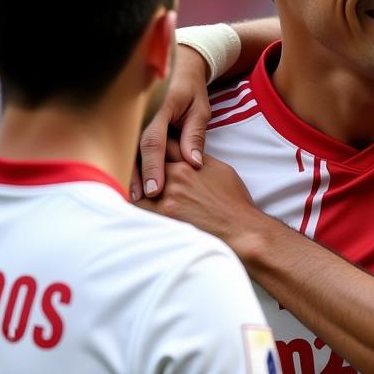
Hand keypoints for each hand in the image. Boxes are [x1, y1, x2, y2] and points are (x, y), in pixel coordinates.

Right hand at [133, 44, 211, 199]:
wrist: (177, 65)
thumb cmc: (191, 90)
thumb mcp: (200, 110)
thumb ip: (194, 136)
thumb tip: (193, 163)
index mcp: (159, 107)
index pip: (153, 142)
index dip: (153, 167)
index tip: (155, 189)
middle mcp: (139, 112)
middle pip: (133, 148)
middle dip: (135, 175)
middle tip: (138, 200)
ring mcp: (131, 115)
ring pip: (126, 148)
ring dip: (128, 172)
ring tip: (131, 197)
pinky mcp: (130, 121)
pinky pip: (126, 144)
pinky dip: (127, 162)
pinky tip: (129, 182)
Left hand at [140, 154, 258, 249]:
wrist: (240, 229)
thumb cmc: (235, 202)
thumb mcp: (221, 171)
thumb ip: (199, 160)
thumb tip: (188, 156)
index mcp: (190, 162)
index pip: (166, 144)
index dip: (160, 144)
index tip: (156, 149)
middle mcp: (176, 176)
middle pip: (147, 160)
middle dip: (143, 162)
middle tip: (138, 165)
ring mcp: (167, 196)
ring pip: (138, 182)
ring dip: (135, 182)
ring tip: (133, 184)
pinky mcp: (163, 216)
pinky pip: (137, 205)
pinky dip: (134, 200)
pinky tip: (134, 201)